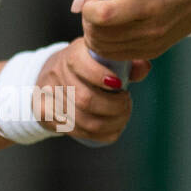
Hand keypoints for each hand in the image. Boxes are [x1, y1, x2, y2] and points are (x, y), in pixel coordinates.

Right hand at [35, 39, 150, 144]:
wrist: (47, 77)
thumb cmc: (84, 67)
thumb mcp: (101, 57)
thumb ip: (124, 62)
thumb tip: (143, 67)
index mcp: (71, 56)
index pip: (80, 64)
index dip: (102, 76)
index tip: (120, 85)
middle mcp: (56, 75)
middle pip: (85, 99)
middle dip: (115, 106)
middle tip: (126, 102)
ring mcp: (49, 97)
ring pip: (84, 121)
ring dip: (112, 123)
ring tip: (122, 115)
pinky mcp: (47, 116)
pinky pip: (79, 132)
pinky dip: (104, 134)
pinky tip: (114, 128)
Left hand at [70, 0, 190, 61]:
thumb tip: (77, 6)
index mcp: (148, 1)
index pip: (105, 16)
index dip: (90, 8)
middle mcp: (153, 26)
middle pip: (101, 35)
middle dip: (89, 22)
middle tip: (94, 8)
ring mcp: (154, 42)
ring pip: (105, 49)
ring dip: (95, 34)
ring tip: (101, 18)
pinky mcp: (153, 52)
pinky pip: (117, 55)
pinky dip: (107, 44)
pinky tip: (111, 28)